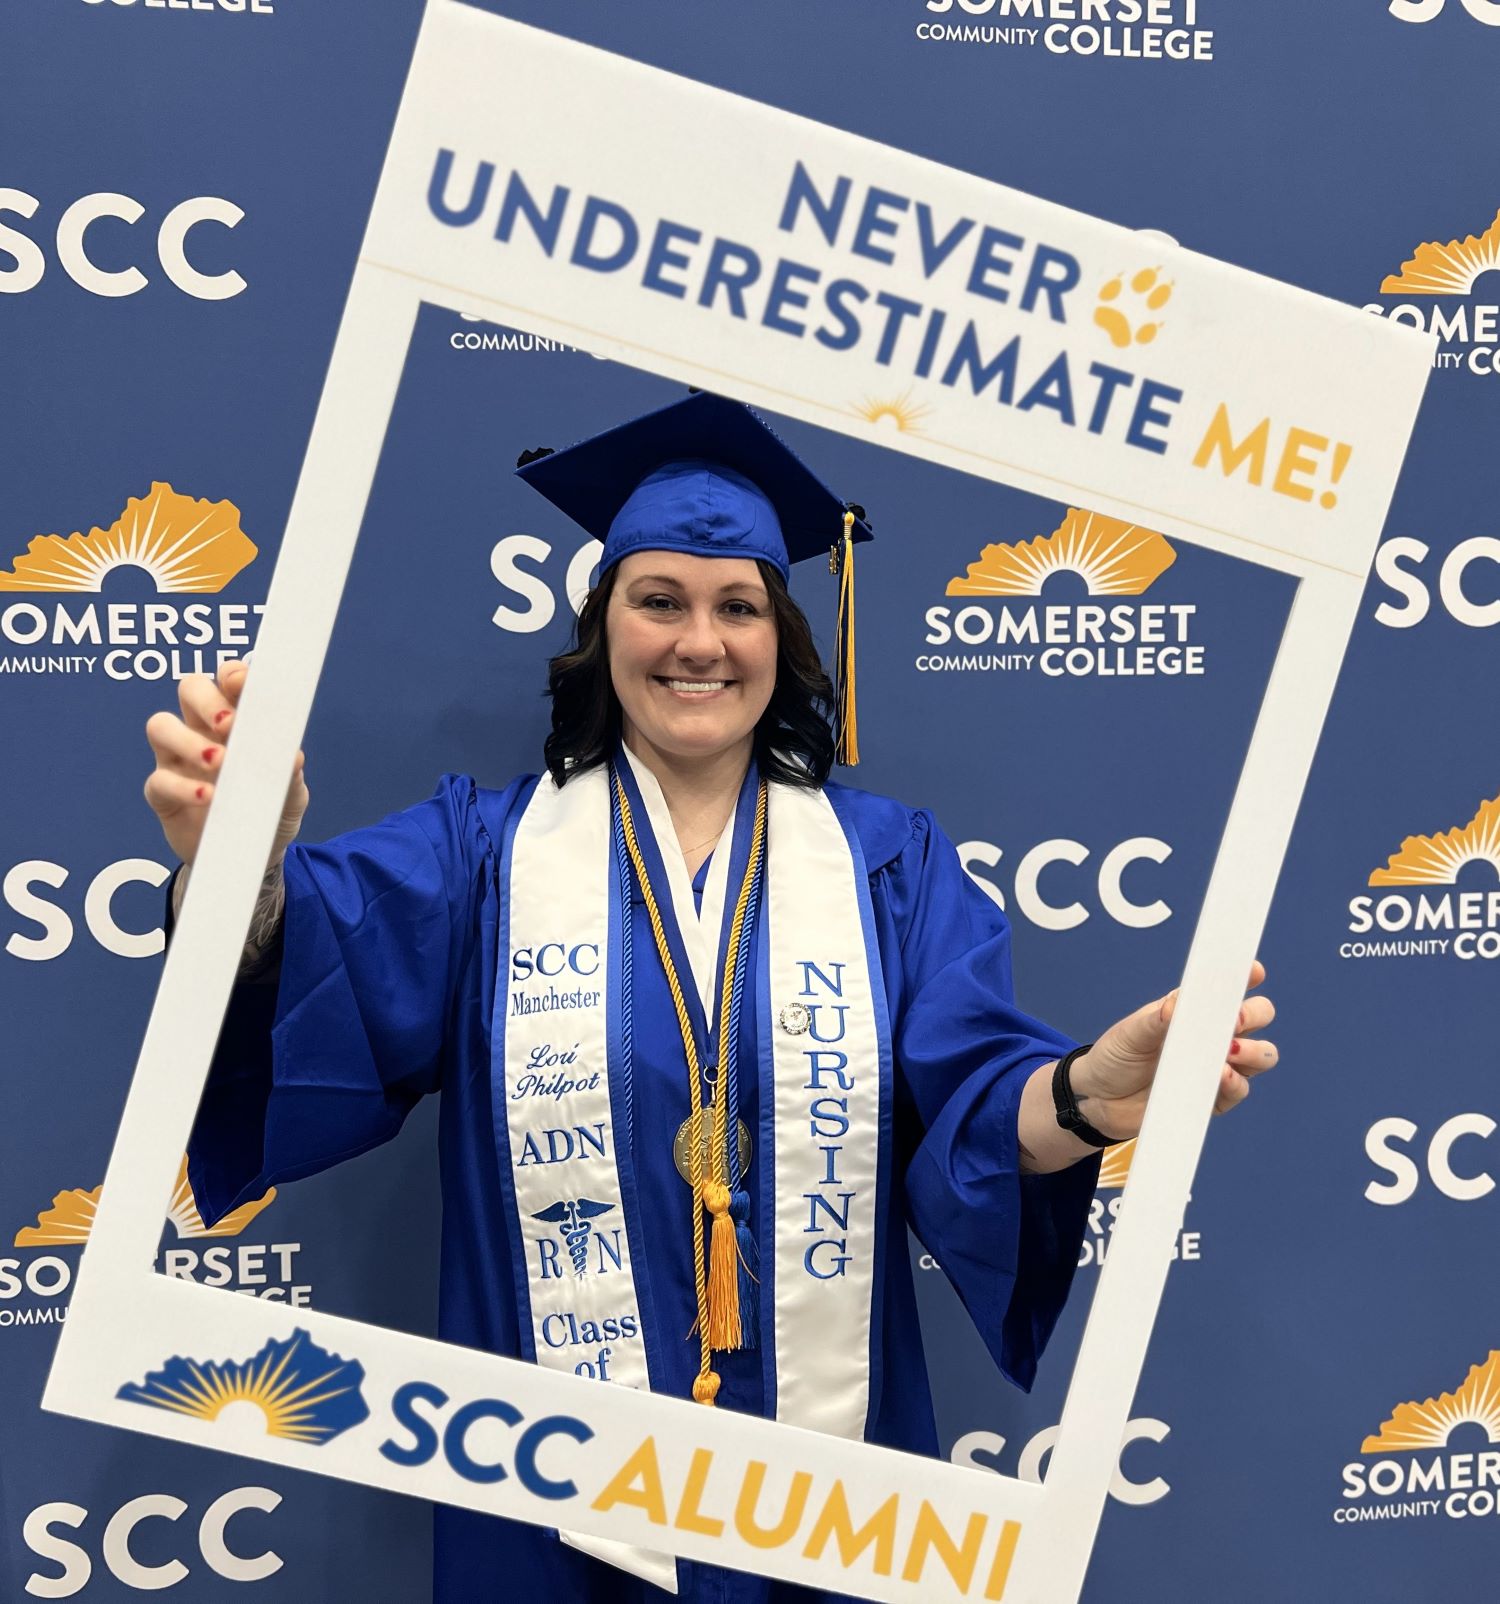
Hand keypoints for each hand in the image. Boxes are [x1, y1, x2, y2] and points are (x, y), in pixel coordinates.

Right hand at [143, 660, 307, 866]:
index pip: (227, 681)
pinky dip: (183, 787)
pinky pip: (159, 781)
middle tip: (229, 725)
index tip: (243, 684)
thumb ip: (291, 774)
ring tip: (217, 761)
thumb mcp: (291, 795)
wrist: (253, 857)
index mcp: (237, 722)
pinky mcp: (163, 795)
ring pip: (160, 726)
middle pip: (189, 689)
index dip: (232, 675)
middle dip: (207, 700)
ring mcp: (177, 761)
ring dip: (187, 739)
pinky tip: (208, 797)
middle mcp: (202, 732)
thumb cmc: (271, 811)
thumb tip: (293, 757)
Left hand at [1068, 962, 1276, 1141]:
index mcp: (1193, 1009)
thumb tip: (1178, 1004)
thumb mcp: (1129, 1033)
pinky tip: (1221, 1075)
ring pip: (1261, 1055)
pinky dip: (1235, 1082)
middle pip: (1258, 1016)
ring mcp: (1217, 1066)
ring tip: (1229, 1051)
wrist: (1100, 1100)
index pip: (1228, 988)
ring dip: (1254, 1051)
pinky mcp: (1214, 1098)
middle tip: (1235, 1019)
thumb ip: (1155, 1018)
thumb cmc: (1116, 1056)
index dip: (1246, 976)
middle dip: (1255, 1013)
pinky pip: (1239, 1090)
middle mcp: (1212, 1035)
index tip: (1254, 971)